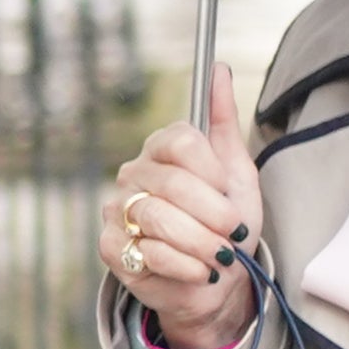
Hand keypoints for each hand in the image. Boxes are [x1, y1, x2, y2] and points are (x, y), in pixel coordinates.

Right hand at [103, 62, 263, 348]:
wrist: (216, 280)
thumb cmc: (227, 226)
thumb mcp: (237, 173)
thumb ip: (224, 122)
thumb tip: (219, 69)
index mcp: (162, 149)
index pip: (182, 141)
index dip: (212, 171)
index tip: (228, 190)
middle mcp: (135, 173)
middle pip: (174, 183)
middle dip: (214, 215)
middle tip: (233, 234)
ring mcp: (118, 209)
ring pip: (160, 218)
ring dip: (202, 243)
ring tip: (219, 257)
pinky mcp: (111, 247)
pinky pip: (147, 251)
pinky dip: (184, 265)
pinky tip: (198, 271)